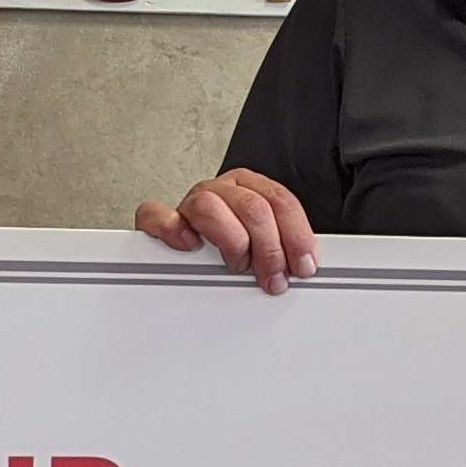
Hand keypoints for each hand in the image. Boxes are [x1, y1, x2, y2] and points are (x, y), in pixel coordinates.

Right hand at [133, 170, 316, 292]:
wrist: (187, 246)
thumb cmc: (231, 246)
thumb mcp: (266, 243)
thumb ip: (284, 246)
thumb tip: (307, 266)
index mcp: (250, 188)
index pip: (281, 201)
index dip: (297, 236)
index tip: (303, 266)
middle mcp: (221, 190)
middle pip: (253, 207)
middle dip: (270, 249)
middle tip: (273, 278)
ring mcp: (191, 202)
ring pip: (211, 206)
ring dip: (231, 241)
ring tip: (237, 263)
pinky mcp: (161, 220)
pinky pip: (158, 215)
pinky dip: (173, 229)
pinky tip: (190, 245)